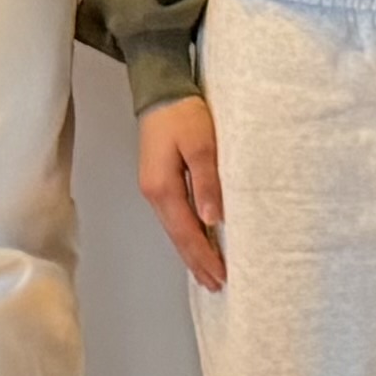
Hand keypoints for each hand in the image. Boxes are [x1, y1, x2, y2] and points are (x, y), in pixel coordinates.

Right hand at [136, 94, 225, 290]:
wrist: (162, 91)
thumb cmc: (183, 114)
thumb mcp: (201, 145)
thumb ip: (207, 182)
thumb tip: (213, 219)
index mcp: (162, 188)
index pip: (186, 233)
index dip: (204, 257)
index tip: (221, 277)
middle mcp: (154, 194)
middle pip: (178, 237)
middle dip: (197, 263)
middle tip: (217, 285)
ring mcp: (154, 189)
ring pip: (174, 230)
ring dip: (191, 252)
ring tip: (208, 273)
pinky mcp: (160, 182)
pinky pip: (174, 217)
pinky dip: (186, 235)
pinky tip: (197, 242)